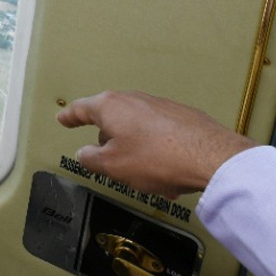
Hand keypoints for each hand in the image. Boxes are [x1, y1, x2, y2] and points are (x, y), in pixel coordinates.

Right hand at [57, 90, 256, 199]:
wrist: (211, 157)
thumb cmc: (160, 158)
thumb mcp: (113, 166)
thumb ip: (91, 159)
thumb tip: (85, 154)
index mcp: (110, 106)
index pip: (81, 108)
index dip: (70, 116)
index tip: (64, 118)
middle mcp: (134, 100)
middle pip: (112, 119)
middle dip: (109, 140)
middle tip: (107, 158)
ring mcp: (160, 106)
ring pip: (138, 129)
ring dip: (136, 150)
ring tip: (144, 175)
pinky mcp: (183, 116)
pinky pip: (161, 135)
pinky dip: (157, 151)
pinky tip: (166, 173)